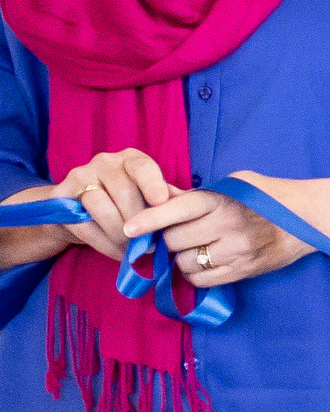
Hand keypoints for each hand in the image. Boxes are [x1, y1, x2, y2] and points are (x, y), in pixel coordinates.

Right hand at [27, 148, 177, 263]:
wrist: (78, 211)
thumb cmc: (126, 204)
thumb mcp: (148, 198)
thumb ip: (166, 200)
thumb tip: (187, 207)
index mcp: (131, 159)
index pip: (143, 166)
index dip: (153, 184)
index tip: (161, 202)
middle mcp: (104, 162)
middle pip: (123, 192)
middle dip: (139, 222)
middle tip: (150, 244)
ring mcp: (79, 177)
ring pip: (101, 207)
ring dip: (120, 234)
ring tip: (133, 251)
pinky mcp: (60, 197)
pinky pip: (84, 224)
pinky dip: (103, 242)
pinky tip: (117, 252)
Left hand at [122, 176, 306, 288]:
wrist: (311, 217)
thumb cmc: (269, 195)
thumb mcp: (235, 184)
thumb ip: (196, 194)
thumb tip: (159, 197)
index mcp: (223, 200)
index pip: (177, 210)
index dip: (149, 220)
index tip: (128, 229)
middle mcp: (228, 226)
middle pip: (175, 240)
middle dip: (169, 239)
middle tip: (176, 234)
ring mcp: (237, 252)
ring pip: (185, 263)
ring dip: (182, 258)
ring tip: (196, 247)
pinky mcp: (243, 271)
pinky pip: (201, 280)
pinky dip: (196, 273)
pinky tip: (206, 261)